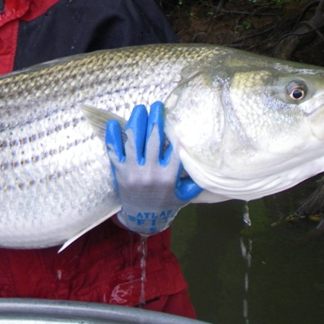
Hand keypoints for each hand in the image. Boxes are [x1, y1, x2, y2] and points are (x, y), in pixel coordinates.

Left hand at [106, 101, 201, 234]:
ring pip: (133, 141)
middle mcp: (150, 172)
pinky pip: (114, 152)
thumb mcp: (185, 194)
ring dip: (136, 122)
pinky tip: (113, 123)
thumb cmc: (167, 203)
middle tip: (157, 105)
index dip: (174, 130)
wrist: (142, 219)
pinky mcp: (119, 172)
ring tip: (140, 109)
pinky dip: (112, 137)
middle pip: (153, 139)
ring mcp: (132, 171)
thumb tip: (211, 163)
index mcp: (168, 177)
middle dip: (155, 119)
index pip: (173, 148)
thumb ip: (197, 179)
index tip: (175, 116)